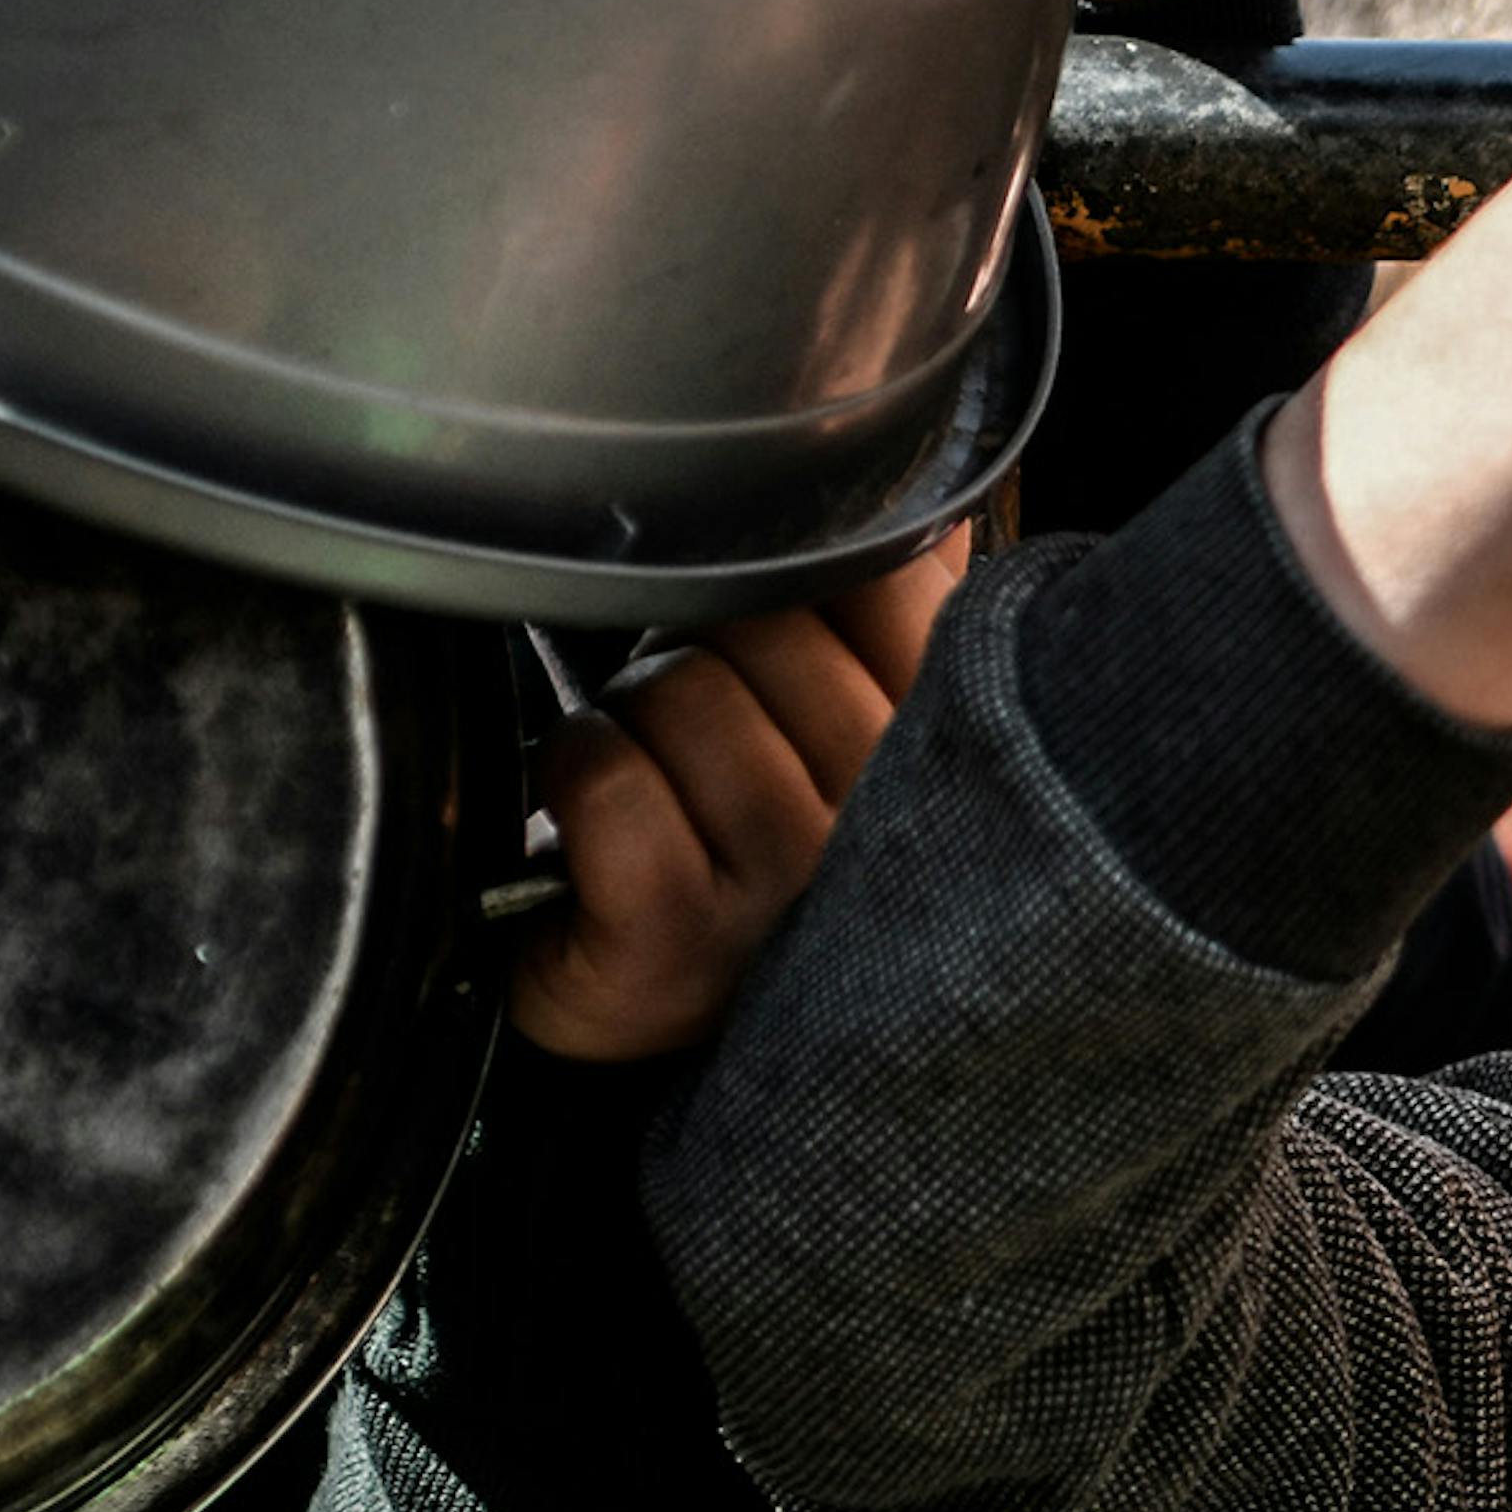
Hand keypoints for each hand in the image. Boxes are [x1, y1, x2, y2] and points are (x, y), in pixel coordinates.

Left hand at [503, 538, 962, 1063]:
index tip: (773, 644)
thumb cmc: (728, 835)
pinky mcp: (675, 939)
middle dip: (692, 652)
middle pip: (761, 628)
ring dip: (627, 718)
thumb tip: (938, 507)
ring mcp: (784, 889)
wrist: (645, 1004)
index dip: (797, 581)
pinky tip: (589, 818)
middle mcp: (884, 827)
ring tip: (648, 782)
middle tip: (694, 736)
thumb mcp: (825, 717)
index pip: (885, 581)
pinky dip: (572, 771)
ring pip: (680, 693)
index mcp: (937, 751)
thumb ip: (888, 609)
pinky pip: (608, 777)